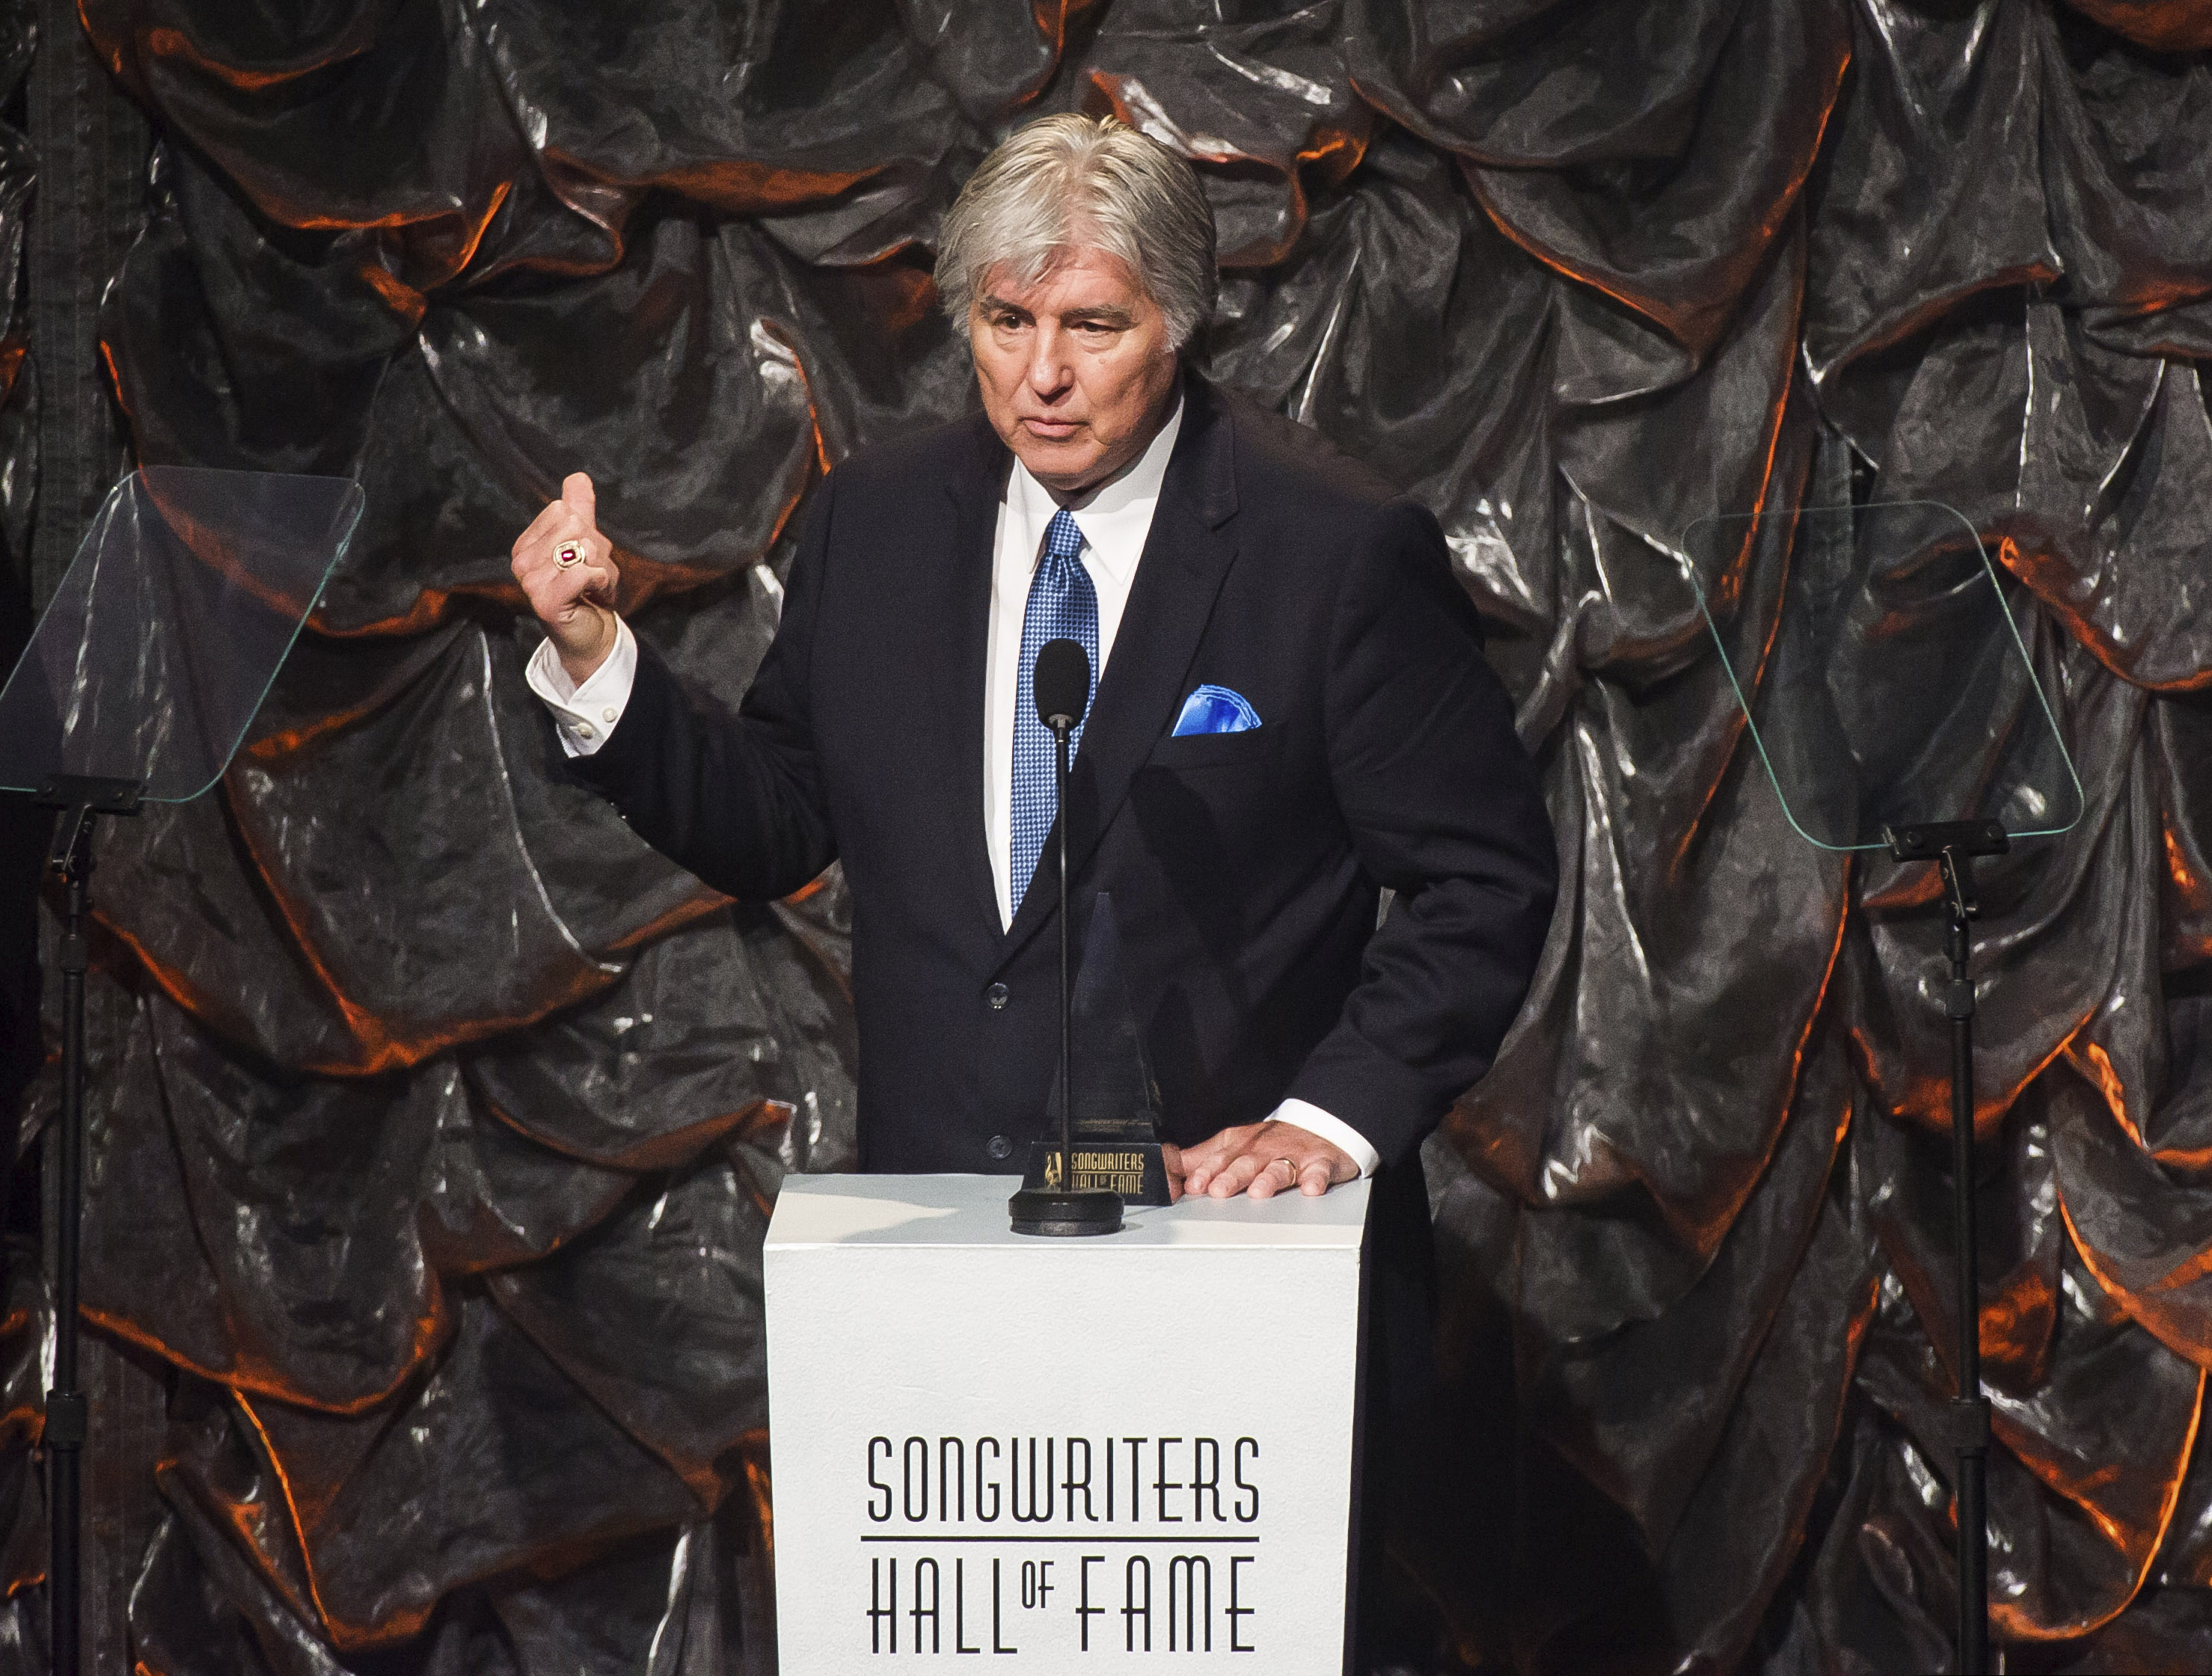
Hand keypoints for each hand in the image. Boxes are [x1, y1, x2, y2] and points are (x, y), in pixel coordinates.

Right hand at [510, 472, 621, 684]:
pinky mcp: (545, 601)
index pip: (564, 511)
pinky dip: (601, 581)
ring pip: (584, 549)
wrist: (590, 636)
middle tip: (592, 577)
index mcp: (526, 544)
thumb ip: (580, 509)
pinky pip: (584, 572)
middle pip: (576, 527)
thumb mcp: (585, 544)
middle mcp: (522, 561)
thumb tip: (577, 477)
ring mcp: (530, 582)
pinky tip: (595, 595)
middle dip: (598, 552)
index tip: (584, 561)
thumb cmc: (586, 591)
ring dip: (603, 569)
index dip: (587, 533)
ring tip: (594, 588)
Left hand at [1167, 1119, 1359, 1200]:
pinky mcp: (1321, 1162)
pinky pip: (1319, 1170)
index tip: (1192, 1186)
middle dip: (1230, 1176)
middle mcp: (1263, 1150)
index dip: (1205, 1172)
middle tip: (1218, 1191)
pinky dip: (1315, 1178)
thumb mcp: (1231, 1146)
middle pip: (1245, 1163)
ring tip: (1258, 1193)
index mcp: (1239, 1146)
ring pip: (1279, 1167)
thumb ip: (1198, 1161)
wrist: (1319, 1124)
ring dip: (1268, 1179)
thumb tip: (1165, 1173)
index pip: (1219, 1159)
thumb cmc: (1270, 1142)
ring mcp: (1293, 1155)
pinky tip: (1309, 1188)